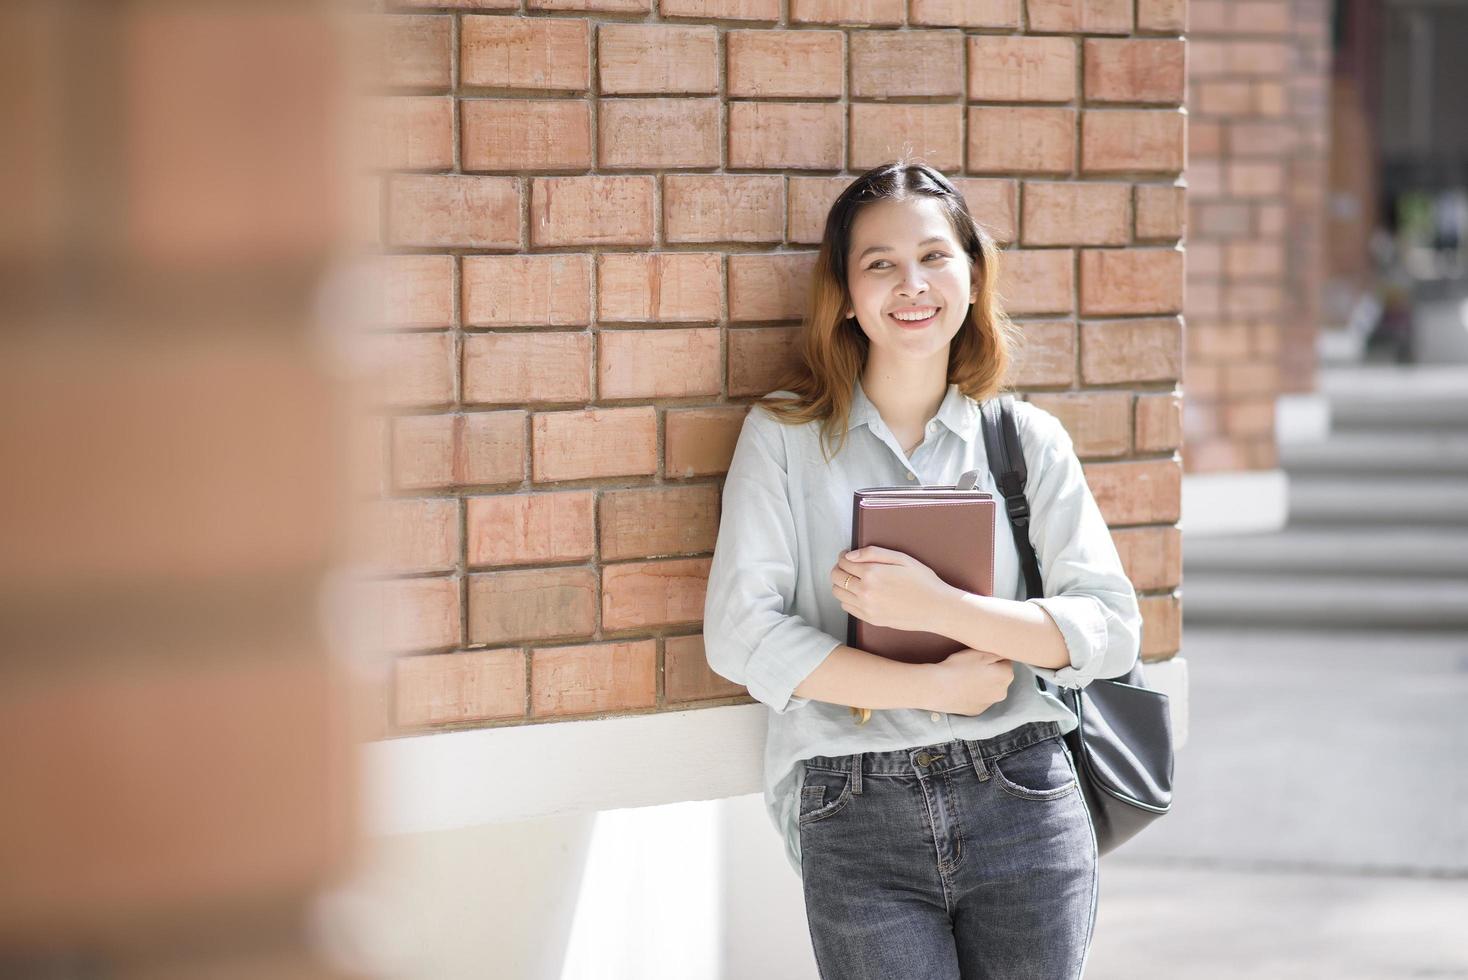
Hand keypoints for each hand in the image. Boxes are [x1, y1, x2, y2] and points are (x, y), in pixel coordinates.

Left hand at [831, 545, 956, 633]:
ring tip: (853, 580)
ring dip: (841, 584)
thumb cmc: (922, 580)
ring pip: (838, 594)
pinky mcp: (870, 619)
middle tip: (848, 567)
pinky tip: (859, 594)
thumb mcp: (901, 558)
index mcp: (872, 574)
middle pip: (836, 578)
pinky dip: (847, 599)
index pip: (843, 562)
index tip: (847, 556)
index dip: (843, 557)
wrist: (936, 608)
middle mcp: (865, 592)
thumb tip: (849, 556)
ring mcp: (866, 608)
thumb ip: (873, 553)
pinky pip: (847, 608)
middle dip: (839, 569)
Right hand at [926, 648, 1014, 715]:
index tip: (978, 656)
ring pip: (989, 688)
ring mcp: (990, 703)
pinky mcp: (977, 711)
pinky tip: (962, 688)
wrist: (937, 689)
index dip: (991, 656)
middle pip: (999, 676)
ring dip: (982, 682)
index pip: (1005, 661)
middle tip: (971, 666)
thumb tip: (1007, 652)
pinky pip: (979, 698)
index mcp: (1006, 675)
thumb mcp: (980, 651)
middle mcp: (1003, 692)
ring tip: (964, 677)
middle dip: (990, 671)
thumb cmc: (958, 667)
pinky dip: (973, 693)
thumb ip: (999, 651)